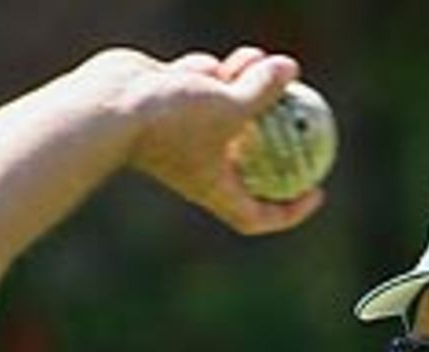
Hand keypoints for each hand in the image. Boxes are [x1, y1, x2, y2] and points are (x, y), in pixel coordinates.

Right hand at [123, 44, 324, 235]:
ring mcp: (183, 134)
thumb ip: (263, 91)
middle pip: (248, 159)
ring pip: (226, 112)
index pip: (257, 214)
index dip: (290, 211)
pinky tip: (215, 62)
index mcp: (215, 187)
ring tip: (258, 60)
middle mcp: (200, 165)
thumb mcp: (229, 106)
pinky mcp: (168, 104)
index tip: (316, 191)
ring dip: (246, 85)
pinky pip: (200, 89)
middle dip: (275, 133)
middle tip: (301, 111)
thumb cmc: (170, 119)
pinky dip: (213, 74)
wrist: (112, 103)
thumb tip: (291, 69)